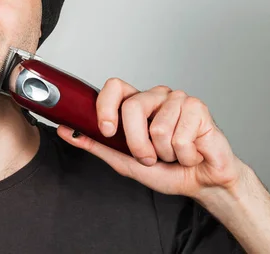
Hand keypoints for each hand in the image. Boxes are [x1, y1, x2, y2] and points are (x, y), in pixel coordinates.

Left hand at [57, 78, 245, 200]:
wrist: (202, 181)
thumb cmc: (166, 169)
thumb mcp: (124, 160)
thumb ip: (96, 144)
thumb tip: (67, 131)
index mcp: (136, 104)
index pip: (115, 86)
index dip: (106, 106)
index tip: (107, 130)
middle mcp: (155, 97)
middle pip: (132, 107)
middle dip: (137, 144)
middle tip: (149, 157)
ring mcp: (177, 99)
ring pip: (157, 128)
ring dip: (165, 153)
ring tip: (174, 154)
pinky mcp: (198, 108)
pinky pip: (180, 136)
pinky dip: (184, 154)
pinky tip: (191, 152)